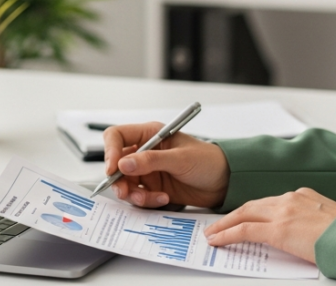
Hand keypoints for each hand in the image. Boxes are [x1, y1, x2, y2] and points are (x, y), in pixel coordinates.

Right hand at [102, 122, 229, 208]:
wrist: (225, 182)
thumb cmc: (208, 160)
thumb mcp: (180, 158)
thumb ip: (151, 160)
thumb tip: (123, 163)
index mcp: (150, 134)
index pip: (117, 136)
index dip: (110, 151)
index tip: (112, 169)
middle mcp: (145, 151)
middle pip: (116, 164)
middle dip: (120, 180)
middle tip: (127, 192)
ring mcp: (148, 171)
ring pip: (125, 183)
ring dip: (135, 194)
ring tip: (153, 197)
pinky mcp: (153, 188)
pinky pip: (139, 196)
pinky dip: (147, 201)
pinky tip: (163, 198)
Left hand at [203, 188, 335, 263]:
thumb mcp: (330, 224)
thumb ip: (312, 224)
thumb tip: (305, 237)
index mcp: (304, 196)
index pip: (271, 203)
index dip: (253, 210)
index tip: (243, 216)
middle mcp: (291, 199)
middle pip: (253, 205)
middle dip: (233, 215)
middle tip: (219, 223)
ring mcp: (283, 212)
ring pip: (244, 214)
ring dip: (225, 224)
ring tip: (213, 232)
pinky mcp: (278, 229)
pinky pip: (244, 230)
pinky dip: (227, 234)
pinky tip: (218, 240)